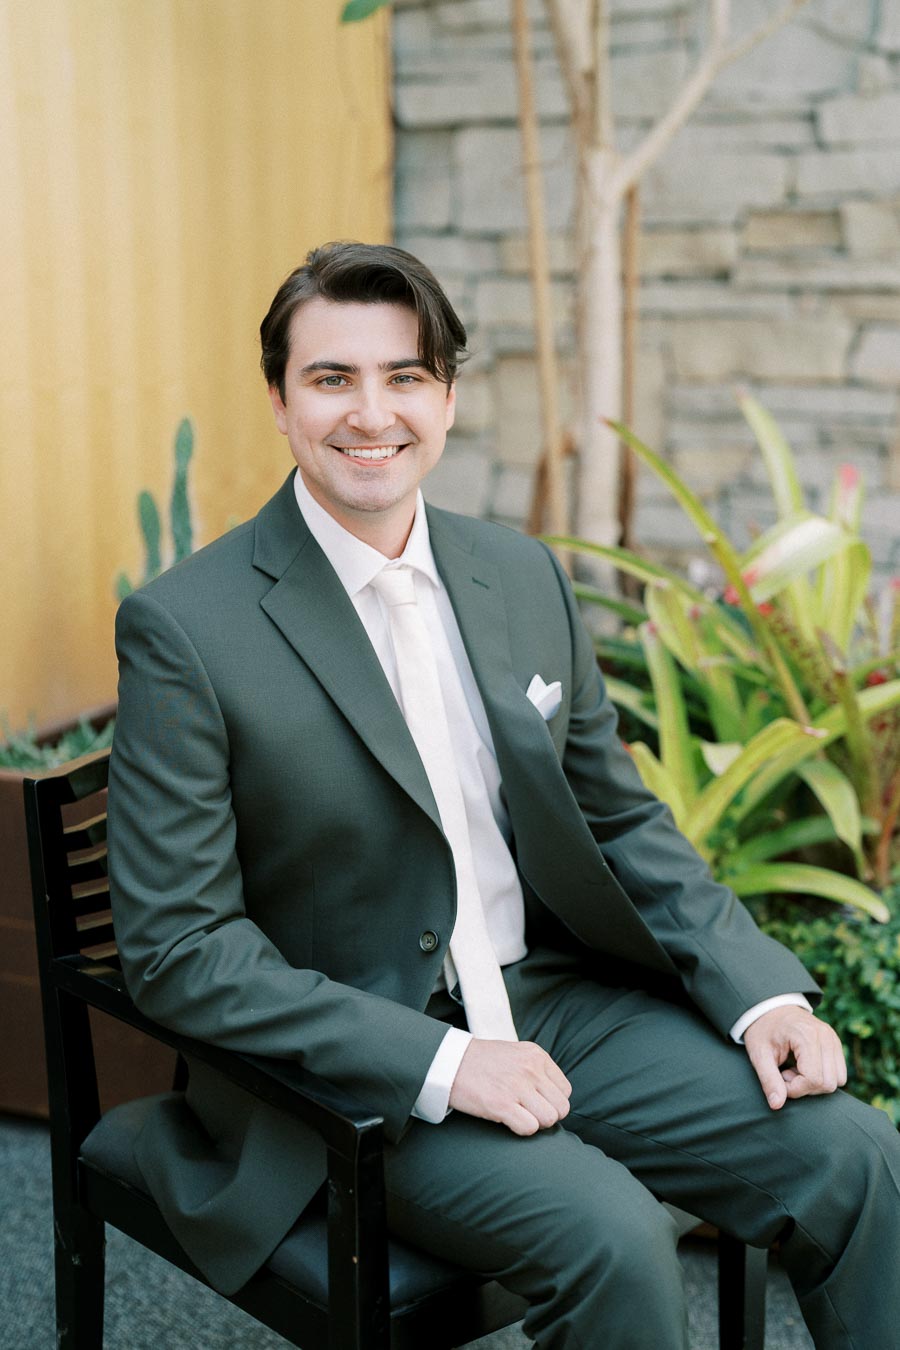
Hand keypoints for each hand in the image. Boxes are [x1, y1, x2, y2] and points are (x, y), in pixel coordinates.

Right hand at [448, 1039, 571, 1135]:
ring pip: (549, 1119)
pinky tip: (507, 1120)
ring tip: (517, 1115)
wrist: (449, 1061)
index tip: (535, 1102)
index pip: (565, 1091)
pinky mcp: (501, 1104)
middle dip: (546, 1116)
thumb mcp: (516, 1054)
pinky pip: (529, 1128)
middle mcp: (530, 1069)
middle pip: (561, 1108)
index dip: (552, 1102)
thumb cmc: (482, 1062)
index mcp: (536, 1056)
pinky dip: (521, 1129)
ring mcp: (517, 1086)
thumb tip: (554, 1097)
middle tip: (527, 1112)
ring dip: (534, 1123)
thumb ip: (537, 1070)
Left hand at [743, 1006, 846, 1110]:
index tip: (780, 1079)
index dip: (795, 1089)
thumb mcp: (759, 1054)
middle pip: (828, 1083)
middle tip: (786, 1073)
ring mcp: (833, 1039)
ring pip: (838, 1080)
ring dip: (815, 1083)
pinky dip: (823, 1076)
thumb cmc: (762, 1030)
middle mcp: (826, 1036)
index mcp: (806, 1035)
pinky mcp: (836, 1043)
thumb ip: (768, 1079)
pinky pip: (839, 1073)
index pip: (813, 1079)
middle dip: (806, 1087)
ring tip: (795, 1069)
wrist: (770, 1008)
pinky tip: (804, 1066)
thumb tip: (777, 1105)